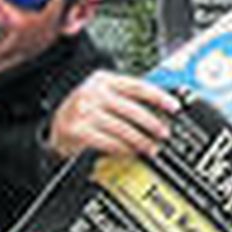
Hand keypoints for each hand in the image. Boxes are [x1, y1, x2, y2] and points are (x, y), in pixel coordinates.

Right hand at [48, 70, 178, 158]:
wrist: (56, 128)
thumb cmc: (86, 112)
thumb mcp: (103, 96)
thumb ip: (128, 98)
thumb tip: (162, 106)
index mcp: (103, 80)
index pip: (138, 86)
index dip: (159, 97)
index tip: (174, 107)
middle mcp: (93, 92)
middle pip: (133, 109)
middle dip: (153, 123)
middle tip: (164, 133)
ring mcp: (84, 111)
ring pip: (123, 128)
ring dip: (141, 140)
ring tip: (151, 147)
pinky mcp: (78, 130)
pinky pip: (109, 142)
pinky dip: (124, 149)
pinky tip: (132, 152)